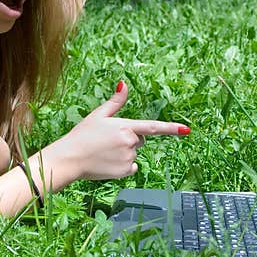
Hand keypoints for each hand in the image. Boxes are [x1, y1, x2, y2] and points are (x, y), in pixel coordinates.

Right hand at [55, 80, 189, 180]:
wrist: (69, 159)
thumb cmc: (81, 136)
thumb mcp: (98, 115)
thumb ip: (115, 102)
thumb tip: (124, 85)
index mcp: (125, 126)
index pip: (153, 127)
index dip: (171, 129)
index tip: (186, 131)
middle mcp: (130, 142)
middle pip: (140, 141)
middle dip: (129, 140)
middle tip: (108, 141)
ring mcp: (128, 158)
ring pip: (134, 154)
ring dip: (123, 153)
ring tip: (104, 152)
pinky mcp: (125, 171)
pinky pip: (131, 167)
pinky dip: (123, 166)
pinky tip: (107, 163)